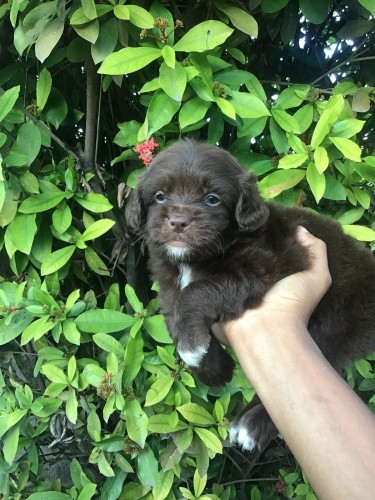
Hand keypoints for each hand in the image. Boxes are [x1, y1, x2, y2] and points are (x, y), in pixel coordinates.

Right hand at [213, 227, 331, 345]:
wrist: (266, 328)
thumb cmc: (293, 302)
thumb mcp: (316, 277)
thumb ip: (316, 251)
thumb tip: (299, 230)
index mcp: (277, 271)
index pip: (271, 245)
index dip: (269, 231)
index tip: (262, 214)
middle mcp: (255, 274)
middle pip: (249, 248)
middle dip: (246, 234)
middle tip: (240, 216)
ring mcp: (235, 279)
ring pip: (230, 255)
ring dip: (228, 243)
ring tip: (223, 224)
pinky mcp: (218, 283)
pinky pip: (213, 265)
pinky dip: (213, 255)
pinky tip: (213, 240)